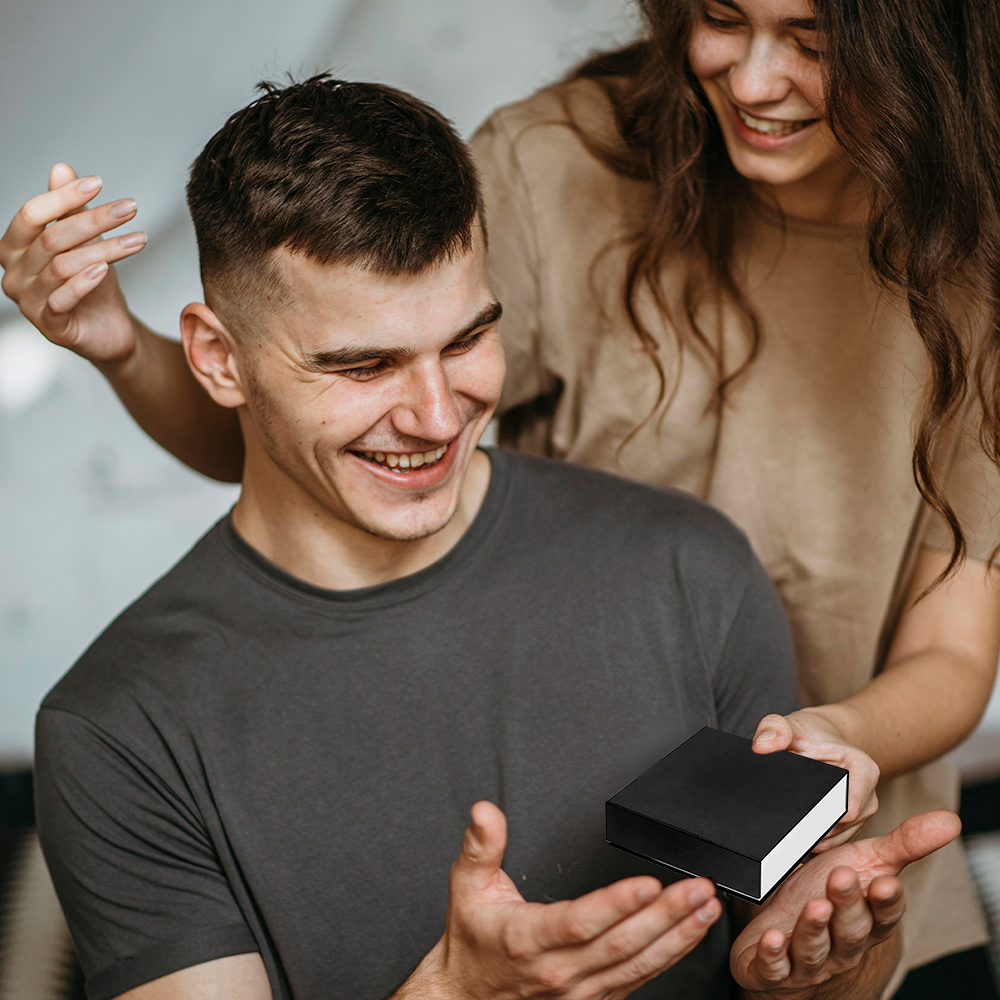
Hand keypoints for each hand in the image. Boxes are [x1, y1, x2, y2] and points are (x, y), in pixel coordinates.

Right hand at [0, 163, 144, 364]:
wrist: (109, 328)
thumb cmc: (93, 283)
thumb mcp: (85, 242)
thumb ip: (69, 210)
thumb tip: (61, 168)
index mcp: (15, 247)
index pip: (32, 214)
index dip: (63, 196)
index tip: (99, 182)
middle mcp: (14, 273)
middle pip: (52, 238)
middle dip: (94, 220)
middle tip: (130, 208)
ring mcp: (28, 301)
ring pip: (63, 266)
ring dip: (104, 249)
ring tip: (138, 239)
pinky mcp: (49, 325)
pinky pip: (62, 299)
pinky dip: (84, 282)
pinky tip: (105, 269)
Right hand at [401, 802, 721, 999]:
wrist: (465, 998)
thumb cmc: (473, 941)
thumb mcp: (466, 886)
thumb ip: (481, 845)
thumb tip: (485, 811)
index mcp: (529, 937)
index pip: (581, 921)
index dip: (617, 903)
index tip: (648, 884)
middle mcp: (559, 970)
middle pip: (622, 943)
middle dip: (666, 915)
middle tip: (698, 889)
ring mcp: (580, 990)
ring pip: (637, 964)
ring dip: (677, 936)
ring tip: (705, 908)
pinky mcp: (594, 998)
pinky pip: (638, 978)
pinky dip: (668, 956)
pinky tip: (687, 936)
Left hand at [731, 809, 959, 995]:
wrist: (784, 931)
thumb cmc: (826, 891)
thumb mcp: (864, 863)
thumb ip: (903, 844)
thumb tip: (950, 821)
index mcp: (867, 920)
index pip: (883, 914)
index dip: (884, 901)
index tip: (884, 882)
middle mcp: (842, 944)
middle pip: (850, 929)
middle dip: (847, 905)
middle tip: (841, 876)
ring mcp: (809, 959)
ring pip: (815, 948)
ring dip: (814, 929)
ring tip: (813, 906)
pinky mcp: (775, 968)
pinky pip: (774, 967)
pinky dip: (772, 956)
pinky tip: (772, 940)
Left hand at [753, 708, 879, 848]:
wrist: (818, 740)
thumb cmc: (806, 734)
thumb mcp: (788, 726)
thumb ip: (774, 730)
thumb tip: (762, 746)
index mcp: (863, 770)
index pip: (846, 809)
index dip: (820, 818)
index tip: (794, 822)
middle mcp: (868, 795)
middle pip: (842, 828)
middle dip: (814, 833)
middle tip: (782, 835)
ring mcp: (863, 813)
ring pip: (839, 839)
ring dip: (815, 842)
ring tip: (786, 840)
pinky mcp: (853, 825)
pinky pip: (835, 842)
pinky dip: (816, 844)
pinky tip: (795, 842)